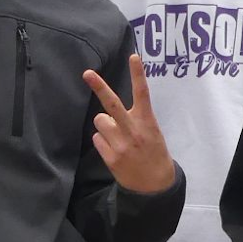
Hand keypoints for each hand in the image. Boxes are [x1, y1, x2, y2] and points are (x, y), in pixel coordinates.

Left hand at [84, 55, 176, 193]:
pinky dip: (102, 142)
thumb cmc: (154, 154)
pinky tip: (114, 150)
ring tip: (117, 137)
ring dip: (105, 125)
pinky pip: (97, 139)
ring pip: (100, 121)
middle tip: (87, 73)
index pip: (142, 93)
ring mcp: (120, 144)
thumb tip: (110, 113)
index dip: (137, 74)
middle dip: (99, 87)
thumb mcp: (153, 133)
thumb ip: (136, 120)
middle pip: (112, 104)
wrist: (155, 186)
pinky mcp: (110, 157)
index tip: (133, 56)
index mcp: (147, 121)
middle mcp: (133, 130)